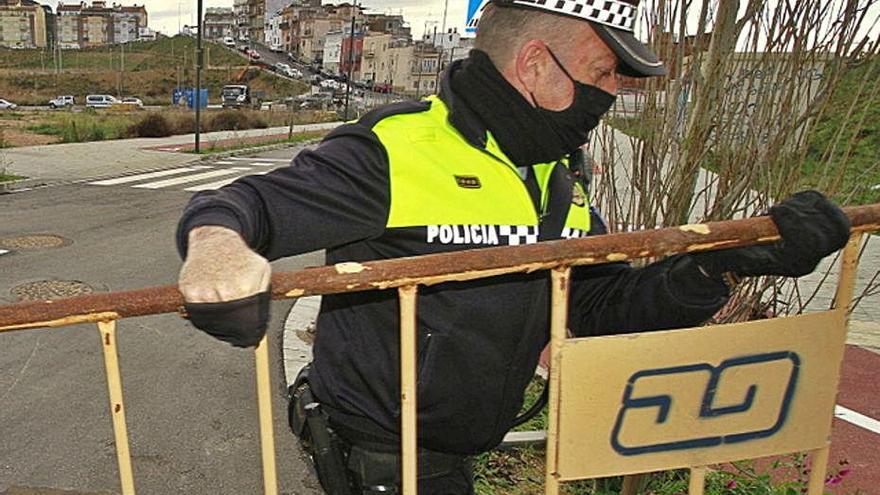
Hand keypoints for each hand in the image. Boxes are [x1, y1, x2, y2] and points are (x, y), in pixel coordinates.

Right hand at [179, 226, 271, 346]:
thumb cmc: (239, 257)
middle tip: (237, 328)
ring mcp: (203, 291)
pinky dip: (205, 311)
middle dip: (234, 330)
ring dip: (219, 320)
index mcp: (243, 287)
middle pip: (228, 326)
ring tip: (224, 303)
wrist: (215, 241)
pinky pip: (197, 312)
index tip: (249, 336)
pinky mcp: (189, 290)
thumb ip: (263, 296)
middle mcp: (222, 290)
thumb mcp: (262, 271)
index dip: (248, 331)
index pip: (246, 322)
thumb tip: (259, 322)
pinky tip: (212, 298)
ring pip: (212, 321)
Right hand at [694, 190, 850, 278]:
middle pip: (833, 234)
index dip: (796, 223)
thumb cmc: (726, 256)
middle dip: (806, 213)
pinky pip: (831, 210)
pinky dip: (813, 199)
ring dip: (811, 205)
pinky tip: (791, 202)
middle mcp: (811, 258)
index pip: (811, 245)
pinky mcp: (821, 229)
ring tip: (780, 206)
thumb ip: (722, 255)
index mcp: (791, 266)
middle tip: (777, 206)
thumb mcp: (721, 256)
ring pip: (837, 222)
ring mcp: (819, 245)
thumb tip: (721, 254)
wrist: (739, 257)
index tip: (771, 209)